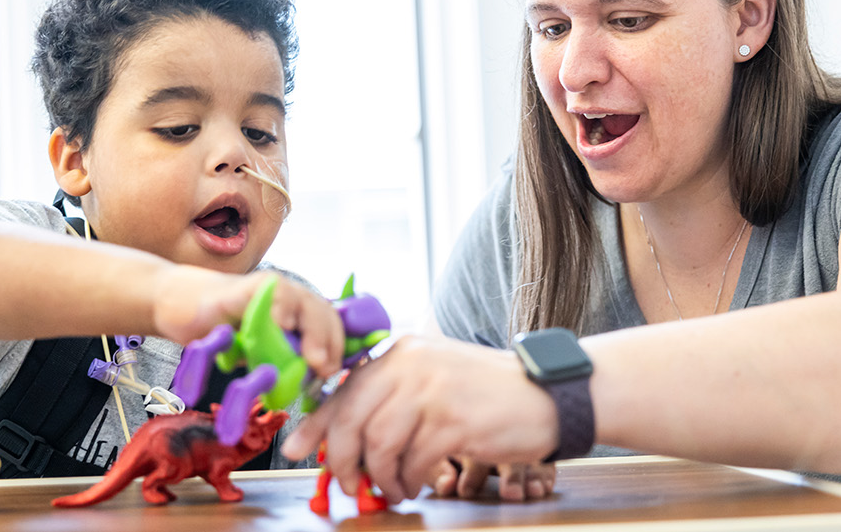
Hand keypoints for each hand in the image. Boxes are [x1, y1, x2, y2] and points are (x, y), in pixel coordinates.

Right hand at [152, 266, 344, 378]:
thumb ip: (278, 360)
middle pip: (322, 312)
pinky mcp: (249, 286)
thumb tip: (301, 384)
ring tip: (313, 357)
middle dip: (329, 341)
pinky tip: (282, 323)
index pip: (328, 325)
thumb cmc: (219, 328)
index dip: (335, 347)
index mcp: (295, 312)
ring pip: (305, 302)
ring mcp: (270, 289)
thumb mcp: (255, 351)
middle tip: (323, 367)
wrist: (178, 305)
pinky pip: (274, 293)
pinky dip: (283, 306)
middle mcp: (288, 296)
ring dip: (314, 330)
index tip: (329, 372)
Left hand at [282, 335, 559, 503]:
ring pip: (379, 444)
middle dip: (341, 459)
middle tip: (348, 483)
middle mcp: (411, 365)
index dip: (315, 424)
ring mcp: (432, 392)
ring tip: (392, 488)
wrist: (544, 394)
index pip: (343, 389)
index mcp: (400, 351)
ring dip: (379, 476)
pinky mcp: (453, 422)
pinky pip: (412, 461)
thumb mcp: (432, 376)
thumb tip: (344, 433)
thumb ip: (392, 394)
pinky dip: (407, 481)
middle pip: (352, 420)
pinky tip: (415, 485)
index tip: (296, 449)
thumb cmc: (485, 392)